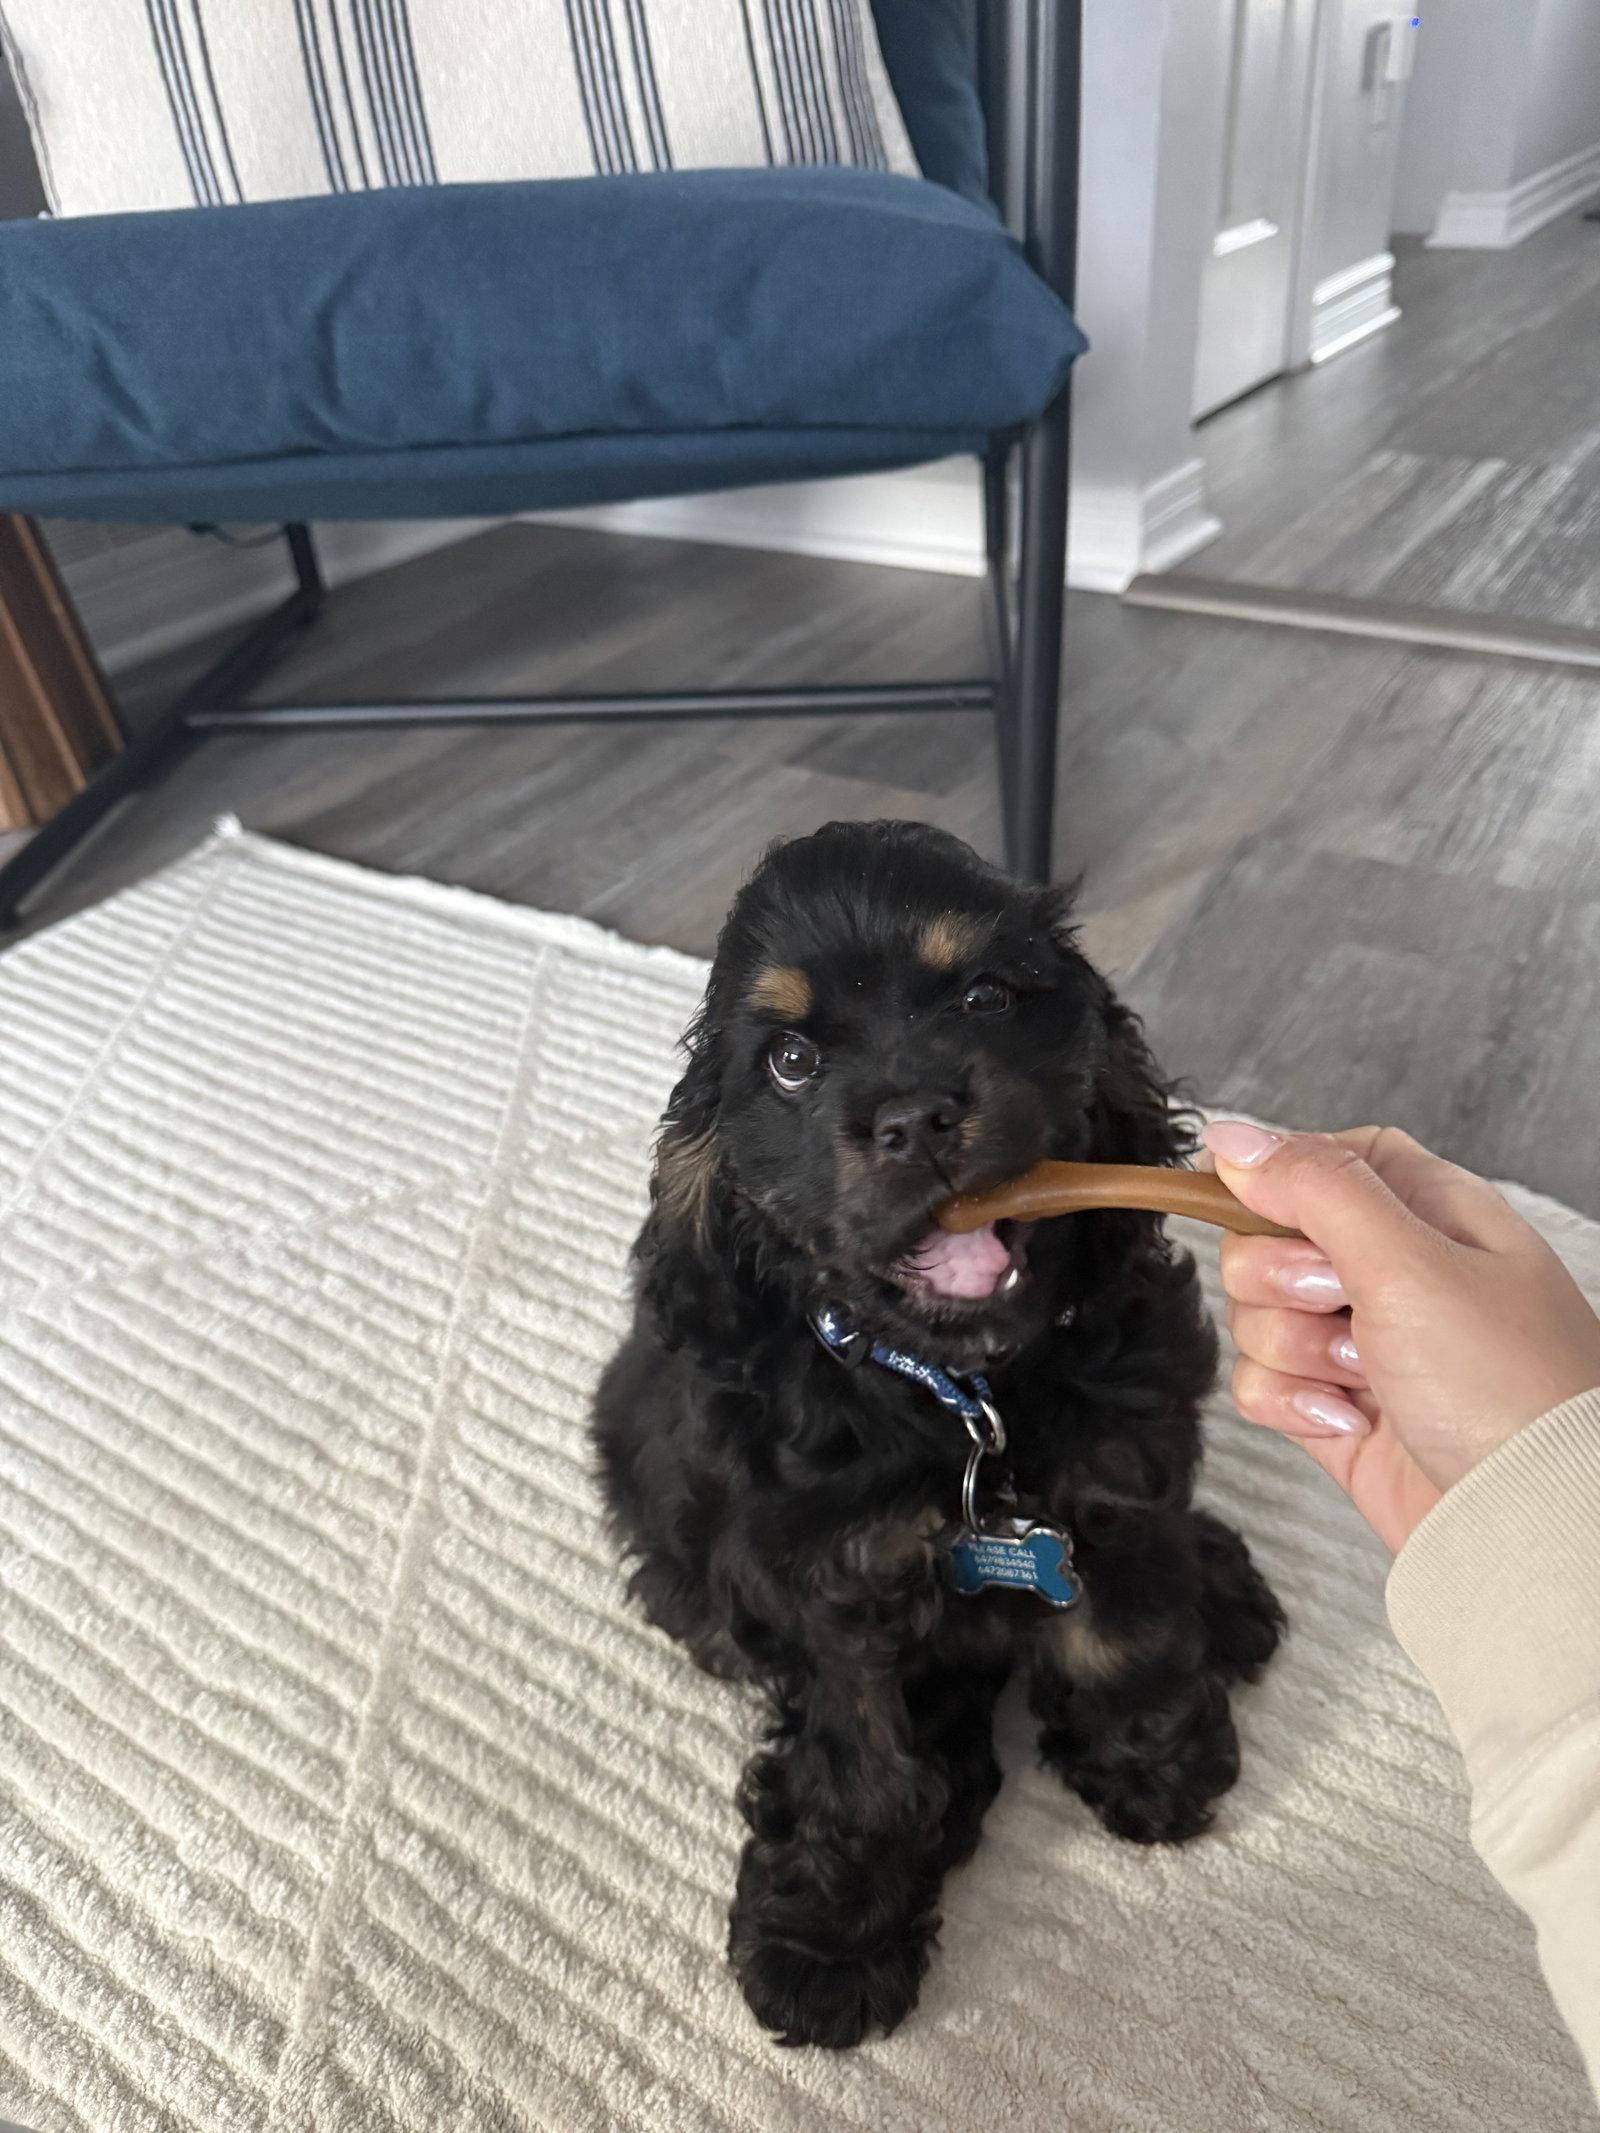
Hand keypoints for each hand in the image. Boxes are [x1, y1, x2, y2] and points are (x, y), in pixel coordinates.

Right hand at [1204, 1123, 1599, 1551]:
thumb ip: (1316, 1187)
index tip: (1266, 1212)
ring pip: (1256, 1316)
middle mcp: (1392, 1271)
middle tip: (1342, 1303)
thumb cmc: (1509, 1387)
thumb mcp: (1410, 1260)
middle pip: (1265, 1240)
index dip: (1277, 1181)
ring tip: (1364, 1376)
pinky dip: (1291, 1405)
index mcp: (1424, 1211)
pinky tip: (1348, 1420)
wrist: (1527, 1518)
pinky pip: (1260, 1383)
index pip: (1319, 1161)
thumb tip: (1233, 1137)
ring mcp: (1362, 1343)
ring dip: (1295, 1350)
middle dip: (1283, 1282)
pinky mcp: (1335, 1408)